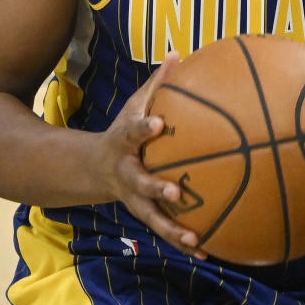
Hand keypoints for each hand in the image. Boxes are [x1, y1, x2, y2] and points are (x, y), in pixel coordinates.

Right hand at [93, 53, 205, 256]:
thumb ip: (157, 84)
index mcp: (125, 144)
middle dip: (156, 188)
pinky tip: (209, 252)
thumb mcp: (135, 105)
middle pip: (140, 184)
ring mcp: (135, 199)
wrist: (95, 169)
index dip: (144, 129)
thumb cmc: (125, 133)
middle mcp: (128, 175)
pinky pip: (167, 231)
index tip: (159, 124)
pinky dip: (185, 243)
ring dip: (173, 229)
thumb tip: (178, 52)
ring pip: (153, 218)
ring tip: (195, 238)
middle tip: (176, 192)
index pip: (133, 133)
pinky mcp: (147, 214)